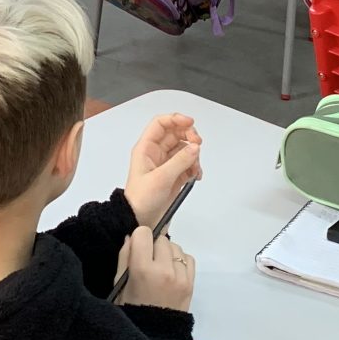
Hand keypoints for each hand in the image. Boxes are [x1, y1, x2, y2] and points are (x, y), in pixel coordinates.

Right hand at [115, 226, 195, 311]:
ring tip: (160, 268)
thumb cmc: (131, 308)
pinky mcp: (191, 282)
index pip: (143, 233)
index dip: (138, 239)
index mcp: (142, 269)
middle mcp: (163, 269)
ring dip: (167, 253)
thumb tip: (132, 236)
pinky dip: (180, 261)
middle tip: (148, 262)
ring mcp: (180, 276)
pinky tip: (171, 272)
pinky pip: (188, 258)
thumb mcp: (120, 283)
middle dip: (153, 246)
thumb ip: (125, 256)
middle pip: (160, 238)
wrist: (155, 335)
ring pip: (175, 247)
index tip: (137, 249)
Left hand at [124, 112, 201, 226]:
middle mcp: (156, 153)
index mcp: (146, 148)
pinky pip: (188, 164)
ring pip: (184, 149)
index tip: (191, 122)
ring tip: (195, 168)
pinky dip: (195, 167)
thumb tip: (195, 148)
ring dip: (194, 155)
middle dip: (189, 136)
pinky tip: (195, 176)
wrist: (140, 220)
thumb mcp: (160, 178)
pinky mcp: (174, 175)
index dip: (175, 119)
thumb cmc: (142, 198)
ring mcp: (166, 164)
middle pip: (176, 134)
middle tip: (198, 144)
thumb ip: (179, 161)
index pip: (160, 124)